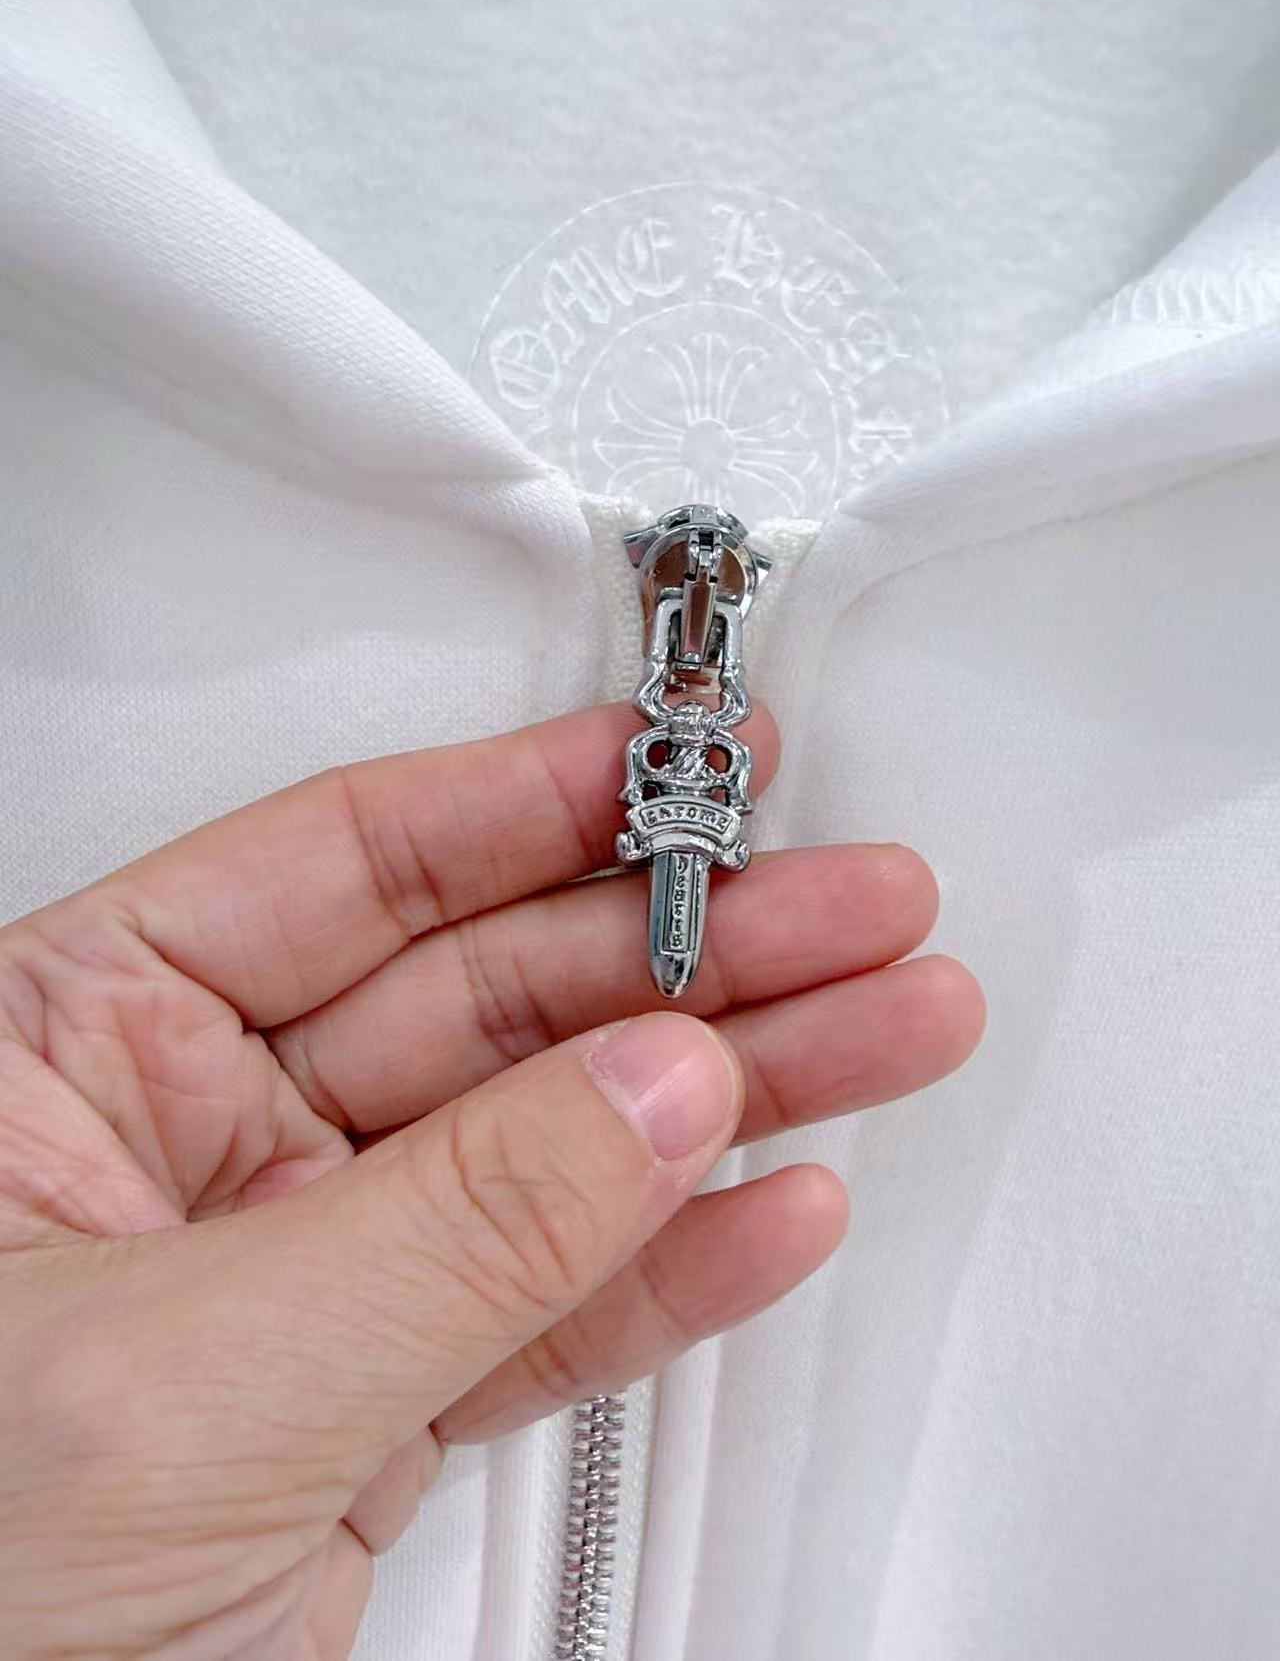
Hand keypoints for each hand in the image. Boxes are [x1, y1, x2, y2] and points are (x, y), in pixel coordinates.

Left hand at [0, 704, 982, 1658]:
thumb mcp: (178, 1377)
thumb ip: (445, 1226)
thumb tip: (649, 1091)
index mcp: (66, 1050)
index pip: (346, 869)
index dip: (534, 804)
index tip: (679, 766)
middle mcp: (183, 1143)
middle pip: (488, 994)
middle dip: (689, 947)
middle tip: (847, 904)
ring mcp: (293, 1277)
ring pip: (552, 1147)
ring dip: (733, 1088)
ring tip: (881, 1025)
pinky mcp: (363, 1413)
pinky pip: (549, 1309)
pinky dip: (674, 1266)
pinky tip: (776, 1202)